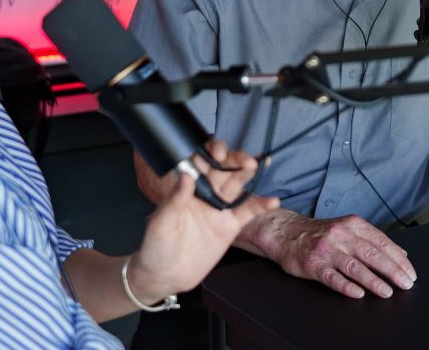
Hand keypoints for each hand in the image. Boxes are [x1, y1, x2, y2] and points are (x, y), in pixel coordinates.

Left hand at [127, 140, 277, 302]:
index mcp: (187, 188)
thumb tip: (186, 175)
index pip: (202, 163)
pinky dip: (261, 205)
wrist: (167, 276)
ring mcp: (219, 209)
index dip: (212, 152)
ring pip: (238, 184)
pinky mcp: (230, 226)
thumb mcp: (161, 223)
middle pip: (224, 169)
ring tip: (258, 166)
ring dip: (248, 173)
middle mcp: (205, 194)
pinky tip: (272, 201)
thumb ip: (175, 200)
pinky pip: (248, 212)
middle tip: (245, 160)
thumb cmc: (156, 247)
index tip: (219, 152)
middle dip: (235, 159)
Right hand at [255, 212, 416, 299]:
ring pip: (354, 266)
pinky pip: (332, 277)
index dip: (398, 258)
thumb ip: (373, 239)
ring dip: (373, 280)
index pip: (381, 242)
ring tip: (387, 291)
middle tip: (406, 284)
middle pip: (371, 254)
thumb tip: (401, 253)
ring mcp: (327, 250)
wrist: (287, 233)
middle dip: (392, 270)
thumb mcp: (348, 228)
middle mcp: (341, 235)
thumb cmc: (321, 233)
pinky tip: (358, 294)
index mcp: (353, 224)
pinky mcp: (313, 264)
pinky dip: (346, 286)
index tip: (410, 272)